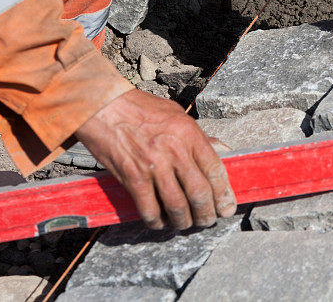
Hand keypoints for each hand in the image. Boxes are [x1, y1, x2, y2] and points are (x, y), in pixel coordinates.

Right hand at [75, 89, 235, 229]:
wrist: (104, 108)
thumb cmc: (141, 108)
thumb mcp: (178, 115)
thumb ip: (201, 135)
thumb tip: (223, 151)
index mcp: (189, 133)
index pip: (215, 169)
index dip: (224, 193)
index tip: (227, 206)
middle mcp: (174, 151)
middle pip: (199, 193)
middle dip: (208, 213)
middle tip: (209, 220)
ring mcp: (153, 166)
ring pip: (177, 206)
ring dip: (184, 221)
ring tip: (186, 224)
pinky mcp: (133, 178)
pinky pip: (149, 209)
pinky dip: (156, 221)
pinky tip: (160, 222)